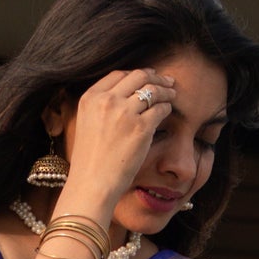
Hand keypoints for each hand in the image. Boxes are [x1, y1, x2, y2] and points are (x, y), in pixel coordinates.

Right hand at [64, 69, 177, 211]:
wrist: (91, 184)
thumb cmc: (89, 161)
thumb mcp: (85, 124)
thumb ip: (101, 107)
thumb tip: (126, 96)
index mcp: (90, 98)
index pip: (118, 75)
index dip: (136, 74)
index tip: (147, 77)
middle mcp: (106, 100)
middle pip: (138, 76)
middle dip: (155, 76)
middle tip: (166, 81)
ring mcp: (124, 113)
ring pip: (152, 90)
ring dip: (165, 90)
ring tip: (172, 94)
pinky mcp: (141, 128)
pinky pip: (161, 109)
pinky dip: (167, 107)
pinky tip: (168, 111)